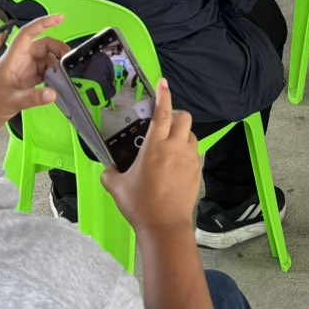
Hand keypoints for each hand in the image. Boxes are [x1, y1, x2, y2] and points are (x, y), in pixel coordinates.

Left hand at [0, 15, 67, 133]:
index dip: (44, 23)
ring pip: (46, 59)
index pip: (28, 33)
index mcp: (12, 58)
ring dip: (56, 66)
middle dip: (57, 50)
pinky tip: (56, 84)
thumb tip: (53, 93)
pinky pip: (45, 72)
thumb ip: (33, 97)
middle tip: (68, 61)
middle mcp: (19, 61)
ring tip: (62, 76)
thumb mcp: (11, 101)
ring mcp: (24, 70)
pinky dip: (53, 76)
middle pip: (42, 46)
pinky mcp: (27, 80)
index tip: (60, 18)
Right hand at [103, 78, 202, 235]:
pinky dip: (188, 152)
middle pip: (184, 117)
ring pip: (192, 135)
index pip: (162, 112)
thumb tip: (109, 168)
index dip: (164, 94)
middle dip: (176, 116)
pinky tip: (178, 164)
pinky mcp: (198, 170)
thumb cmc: (140, 204)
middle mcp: (176, 147)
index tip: (163, 82)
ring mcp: (190, 158)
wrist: (165, 226)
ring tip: (170, 147)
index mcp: (155, 146)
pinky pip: (196, 152)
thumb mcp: (116, 187)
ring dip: (182, 135)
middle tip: (164, 125)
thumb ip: (110, 172)